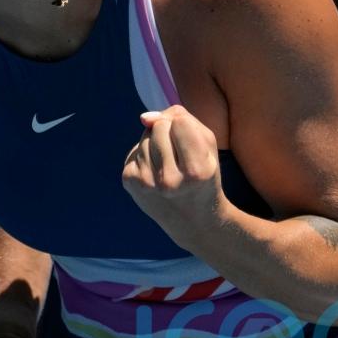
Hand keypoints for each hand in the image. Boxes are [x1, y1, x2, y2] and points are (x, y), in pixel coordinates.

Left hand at [121, 105, 228, 250]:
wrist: (194, 220)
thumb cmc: (203, 174)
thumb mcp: (207, 146)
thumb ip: (183, 119)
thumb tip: (144, 118)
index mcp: (197, 170)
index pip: (179, 121)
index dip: (184, 126)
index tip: (191, 145)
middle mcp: (170, 180)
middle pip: (159, 126)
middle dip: (168, 133)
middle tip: (179, 157)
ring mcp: (147, 184)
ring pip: (145, 138)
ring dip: (155, 145)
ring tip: (169, 167)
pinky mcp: (130, 183)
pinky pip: (134, 152)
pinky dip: (144, 158)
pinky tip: (155, 175)